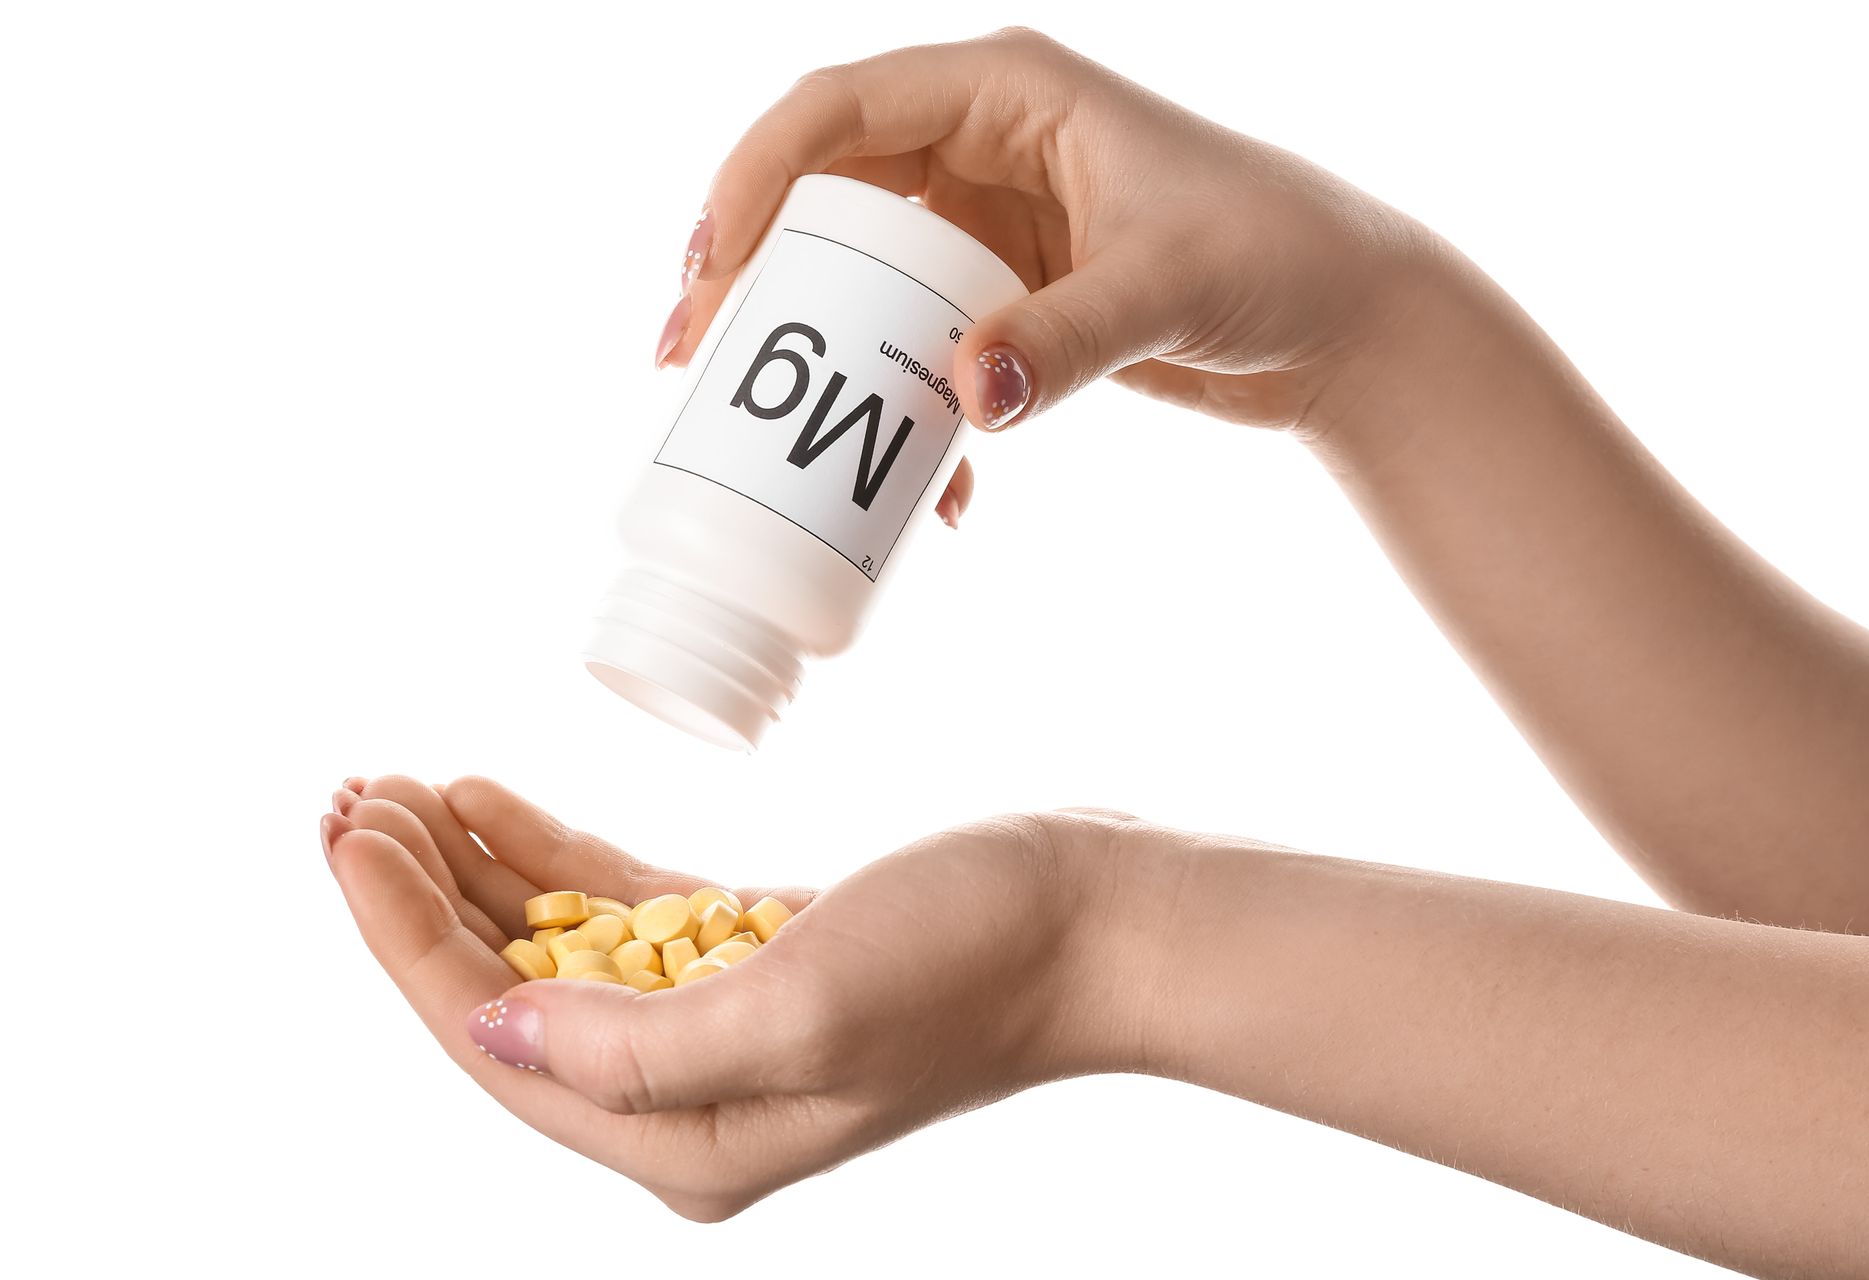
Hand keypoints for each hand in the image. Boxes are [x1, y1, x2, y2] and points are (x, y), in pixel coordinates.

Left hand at [324, 776, 1147, 1219]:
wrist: (1098, 924)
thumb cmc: (974, 964)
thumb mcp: (803, 1005)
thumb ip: (637, 1045)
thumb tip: (493, 1023)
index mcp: (688, 1137)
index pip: (496, 1043)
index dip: (405, 943)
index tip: (348, 840)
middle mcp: (691, 1098)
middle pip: (507, 996)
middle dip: (419, 900)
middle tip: (352, 800)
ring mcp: (724, 1025)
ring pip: (552, 949)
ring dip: (471, 872)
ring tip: (399, 790)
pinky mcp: (757, 957)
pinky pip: (618, 915)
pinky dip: (550, 861)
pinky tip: (492, 805)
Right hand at [662, 27, 1433, 443]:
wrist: (1347, 323)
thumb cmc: (1281, 255)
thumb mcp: (1168, 285)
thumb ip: (1067, 337)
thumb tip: (964, 398)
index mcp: (1008, 92)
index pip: (840, 109)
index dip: (755, 179)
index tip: (710, 270)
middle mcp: (985, 144)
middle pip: (825, 195)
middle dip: (755, 277)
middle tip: (689, 361)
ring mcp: (992, 223)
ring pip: (863, 278)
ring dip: (823, 354)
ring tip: (769, 436)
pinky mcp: (1009, 293)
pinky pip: (921, 342)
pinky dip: (910, 408)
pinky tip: (934, 485)